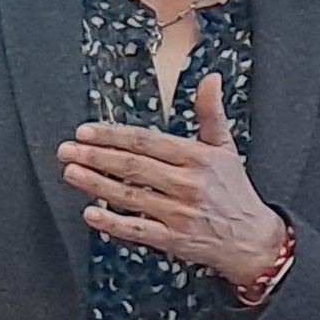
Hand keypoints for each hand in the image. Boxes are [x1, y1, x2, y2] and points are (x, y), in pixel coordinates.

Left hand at [59, 72, 289, 285]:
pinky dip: (113, 223)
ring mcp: (179, 213)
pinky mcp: (174, 240)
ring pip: (130, 196)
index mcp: (197, 158)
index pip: (147, 142)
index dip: (113, 136)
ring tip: (70, 172)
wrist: (252, 239)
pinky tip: (89, 214)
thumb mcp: (225, 147)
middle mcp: (187, 184)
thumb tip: (211, 78)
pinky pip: (138, 230)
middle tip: (66, 149)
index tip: (86, 131)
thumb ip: (212, 113)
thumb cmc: (233, 190)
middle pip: (133, 167)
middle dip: (96, 156)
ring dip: (96, 184)